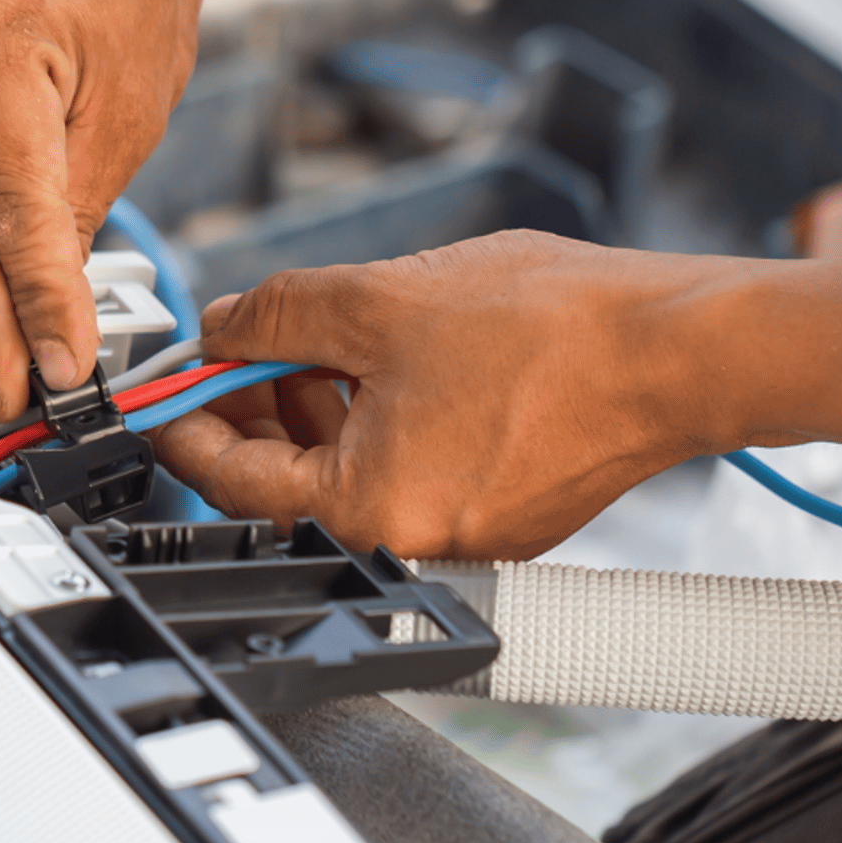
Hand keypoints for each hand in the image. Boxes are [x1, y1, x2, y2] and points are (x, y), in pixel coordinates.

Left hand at [153, 231, 841, 559]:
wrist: (682, 345)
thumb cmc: (553, 330)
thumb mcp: (375, 298)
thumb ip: (272, 316)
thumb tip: (218, 328)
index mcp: (369, 512)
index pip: (232, 478)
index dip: (184, 420)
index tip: (159, 387)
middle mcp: (414, 544)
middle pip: (290, 482)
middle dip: (256, 405)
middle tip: (240, 343)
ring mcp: (464, 536)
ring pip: (350, 472)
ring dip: (317, 405)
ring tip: (321, 335)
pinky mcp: (503, 514)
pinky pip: (408, 470)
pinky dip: (378, 420)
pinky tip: (384, 358)